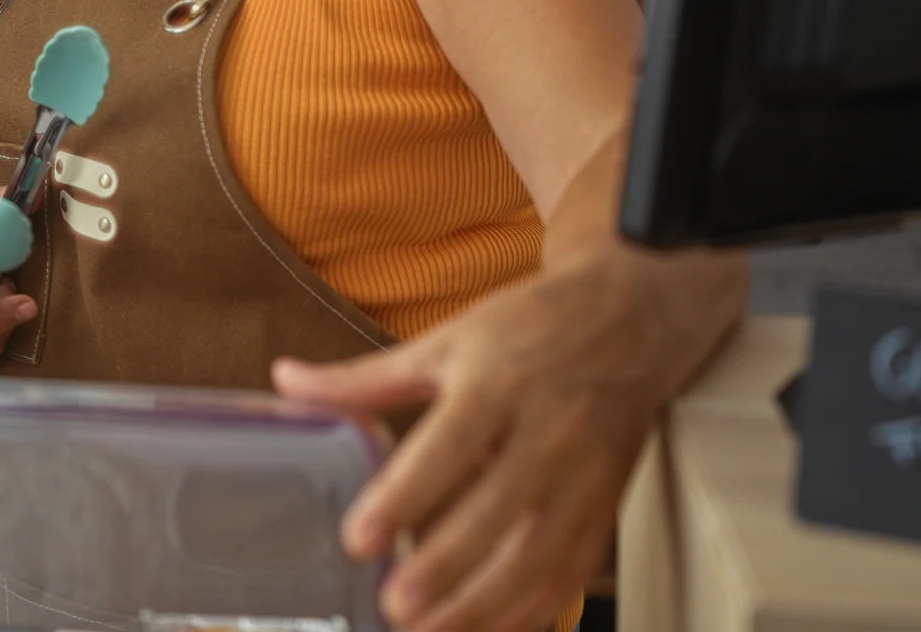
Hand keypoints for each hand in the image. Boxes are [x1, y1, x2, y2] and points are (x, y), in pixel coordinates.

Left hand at [272, 251, 744, 631]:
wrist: (633, 319)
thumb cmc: (532, 328)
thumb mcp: (446, 340)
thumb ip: (367, 378)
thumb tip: (288, 382)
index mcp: (498, 384)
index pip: (451, 445)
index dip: (406, 496)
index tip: (361, 538)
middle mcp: (548, 434)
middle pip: (499, 513)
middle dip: (446, 568)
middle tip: (395, 606)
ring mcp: (584, 477)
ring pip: (540, 556)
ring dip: (485, 605)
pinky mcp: (606, 508)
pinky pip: (572, 573)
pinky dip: (531, 612)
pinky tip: (488, 630)